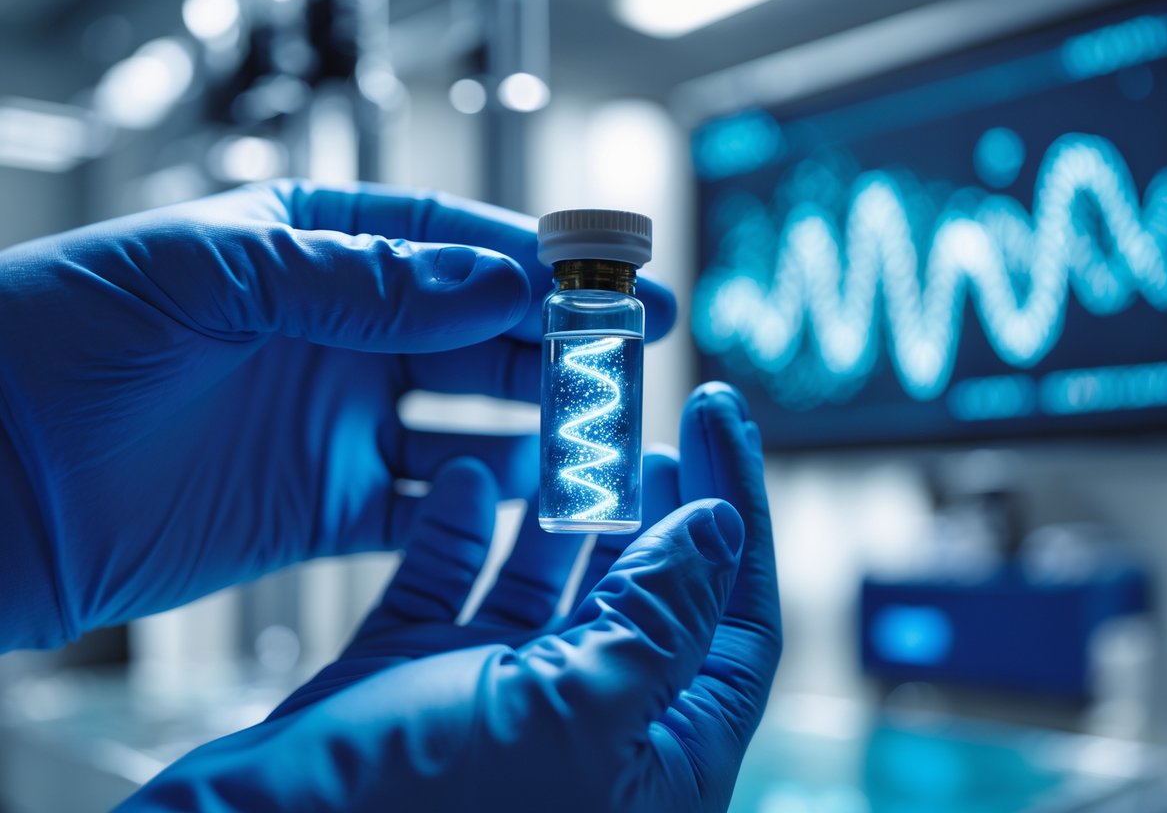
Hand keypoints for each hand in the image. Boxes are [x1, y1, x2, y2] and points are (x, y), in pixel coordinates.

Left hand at [0, 181, 675, 649]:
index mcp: (305, 248)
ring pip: (467, 416)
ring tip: (604, 431)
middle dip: (557, 341)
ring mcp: (333, 421)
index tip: (612, 279)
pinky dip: (482, 500)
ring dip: (537, 423)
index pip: (446, 243)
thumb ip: (360, 279)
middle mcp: (332, 332)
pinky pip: (425, 501)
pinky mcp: (323, 506)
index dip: (535, 260)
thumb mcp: (211, 278)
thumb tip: (496, 277)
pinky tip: (533, 496)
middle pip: (475, 331)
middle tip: (632, 357)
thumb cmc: (54, 343)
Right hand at [121, 383, 780, 812]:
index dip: (738, 511)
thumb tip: (720, 529)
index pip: (734, 622)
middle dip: (656, 501)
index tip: (722, 415)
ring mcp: (498, 704)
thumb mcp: (573, 713)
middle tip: (655, 414)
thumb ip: (658, 620)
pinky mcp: (417, 682)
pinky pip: (454, 588)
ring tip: (581, 432)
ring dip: (567, 508)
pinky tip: (476, 478)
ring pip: (553, 586)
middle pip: (648, 595)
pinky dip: (465, 531)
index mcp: (654, 761)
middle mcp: (586, 730)